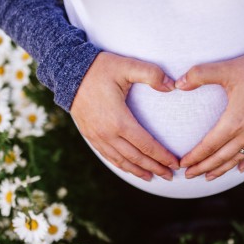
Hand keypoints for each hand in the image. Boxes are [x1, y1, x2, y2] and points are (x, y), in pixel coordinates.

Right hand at [70, 51, 179, 180]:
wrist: (67, 73)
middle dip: (155, 168)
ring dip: (139, 171)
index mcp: (119, 120)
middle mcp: (107, 134)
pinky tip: (130, 168)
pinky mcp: (90, 136)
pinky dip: (122, 165)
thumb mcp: (126, 66)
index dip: (162, 156)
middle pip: (136, 158)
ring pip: (122, 161)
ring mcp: (97, 137)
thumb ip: (151, 74)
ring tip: (152, 177)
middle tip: (170, 176)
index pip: (146, 145)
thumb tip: (173, 86)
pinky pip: (108, 156)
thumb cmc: (100, 68)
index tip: (176, 163)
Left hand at [175, 53, 243, 179]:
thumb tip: (178, 84)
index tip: (182, 164)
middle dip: (203, 168)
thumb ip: (199, 75)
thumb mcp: (226, 69)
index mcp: (233, 122)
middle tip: (189, 175)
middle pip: (220, 157)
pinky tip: (239, 169)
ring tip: (208, 177)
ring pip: (237, 159)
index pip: (208, 146)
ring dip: (221, 169)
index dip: (194, 157)